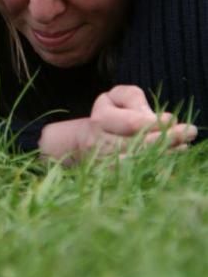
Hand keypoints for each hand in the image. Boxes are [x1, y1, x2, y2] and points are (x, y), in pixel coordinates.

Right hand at [39, 85, 196, 162]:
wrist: (86, 141)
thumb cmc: (109, 114)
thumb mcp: (116, 97)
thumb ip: (132, 98)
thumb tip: (155, 117)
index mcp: (101, 120)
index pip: (132, 124)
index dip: (154, 122)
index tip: (172, 118)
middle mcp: (100, 144)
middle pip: (139, 145)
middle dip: (168, 138)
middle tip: (190, 131)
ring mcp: (106, 165)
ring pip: (140, 162)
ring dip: (166, 154)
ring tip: (184, 146)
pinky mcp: (112, 179)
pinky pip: (137, 176)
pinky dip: (157, 169)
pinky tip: (172, 161)